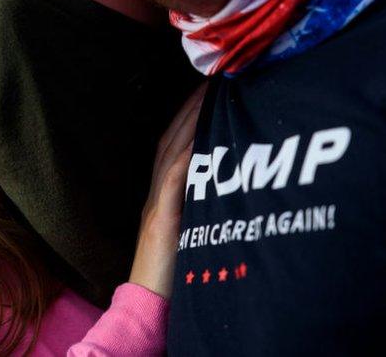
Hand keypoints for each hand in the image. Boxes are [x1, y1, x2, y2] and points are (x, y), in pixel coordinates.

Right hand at [129, 83, 207, 297]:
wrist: (148, 306)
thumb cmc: (176, 275)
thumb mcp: (193, 233)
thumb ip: (206, 208)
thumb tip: (236, 188)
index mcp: (162, 196)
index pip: (173, 145)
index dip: (188, 115)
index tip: (209, 90)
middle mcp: (156, 194)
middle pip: (170, 137)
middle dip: (191, 106)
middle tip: (212, 78)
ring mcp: (155, 204)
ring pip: (170, 150)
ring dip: (190, 118)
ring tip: (209, 92)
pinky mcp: (160, 220)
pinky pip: (174, 179)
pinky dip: (187, 152)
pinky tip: (202, 133)